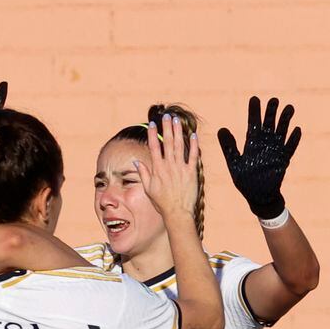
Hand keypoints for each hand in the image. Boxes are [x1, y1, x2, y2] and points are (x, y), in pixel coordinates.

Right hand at [133, 115, 200, 229]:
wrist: (177, 213)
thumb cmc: (162, 203)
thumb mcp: (149, 189)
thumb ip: (143, 173)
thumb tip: (136, 161)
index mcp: (157, 169)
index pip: (154, 147)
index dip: (152, 134)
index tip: (152, 123)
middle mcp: (168, 166)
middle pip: (167, 142)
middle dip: (166, 127)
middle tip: (166, 115)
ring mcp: (180, 169)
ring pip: (179, 146)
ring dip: (178, 131)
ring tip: (177, 120)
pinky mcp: (191, 173)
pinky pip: (193, 156)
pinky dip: (193, 145)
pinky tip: (193, 135)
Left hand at [217, 96, 301, 219]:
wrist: (258, 197)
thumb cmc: (245, 181)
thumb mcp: (234, 163)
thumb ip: (229, 147)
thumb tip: (221, 129)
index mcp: (252, 142)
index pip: (253, 122)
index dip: (254, 111)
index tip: (254, 99)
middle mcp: (264, 144)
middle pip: (269, 123)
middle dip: (272, 111)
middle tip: (274, 99)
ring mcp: (275, 151)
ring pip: (281, 132)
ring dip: (285, 120)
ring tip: (289, 107)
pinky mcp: (283, 160)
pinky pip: (289, 148)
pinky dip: (293, 140)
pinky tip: (297, 130)